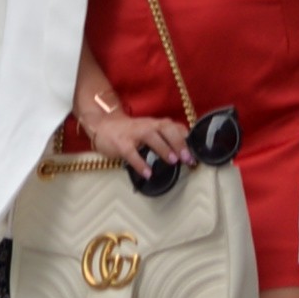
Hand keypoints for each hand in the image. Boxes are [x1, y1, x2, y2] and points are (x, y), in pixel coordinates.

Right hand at [75, 81, 190, 178]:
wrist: (103, 125)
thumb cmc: (131, 131)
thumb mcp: (149, 129)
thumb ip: (165, 135)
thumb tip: (186, 145)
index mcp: (154, 123)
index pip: (173, 126)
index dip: (185, 137)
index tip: (195, 151)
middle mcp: (146, 125)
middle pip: (165, 127)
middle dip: (178, 141)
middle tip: (187, 158)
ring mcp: (133, 133)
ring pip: (150, 136)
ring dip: (163, 147)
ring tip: (173, 161)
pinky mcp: (121, 143)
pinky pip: (131, 153)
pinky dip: (140, 163)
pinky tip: (148, 174)